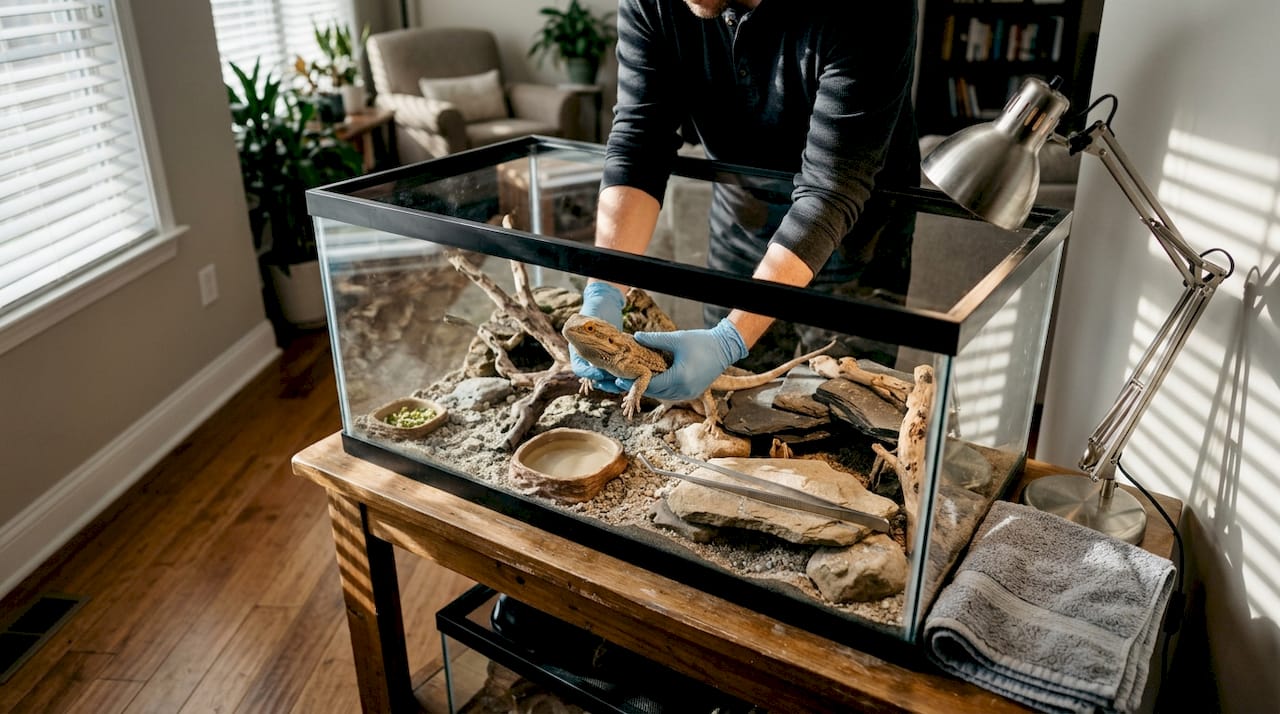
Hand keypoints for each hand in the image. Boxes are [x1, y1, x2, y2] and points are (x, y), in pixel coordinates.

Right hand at [570, 282, 624, 391]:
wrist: (606, 305)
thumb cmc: (596, 309)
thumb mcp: (590, 317)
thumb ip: (586, 323)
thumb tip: (580, 326)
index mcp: (578, 349)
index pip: (580, 368)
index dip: (588, 374)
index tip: (600, 374)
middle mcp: (588, 357)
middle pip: (594, 377)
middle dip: (605, 381)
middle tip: (616, 380)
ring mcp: (600, 359)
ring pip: (605, 377)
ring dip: (614, 381)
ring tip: (625, 380)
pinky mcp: (612, 358)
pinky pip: (615, 371)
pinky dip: (622, 374)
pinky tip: (631, 374)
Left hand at [621, 318, 747, 400]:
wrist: (724, 348)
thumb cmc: (701, 342)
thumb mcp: (676, 339)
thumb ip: (654, 339)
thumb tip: (636, 337)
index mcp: (679, 378)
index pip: (651, 384)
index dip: (634, 382)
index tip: (620, 377)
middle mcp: (684, 390)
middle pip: (655, 392)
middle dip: (639, 387)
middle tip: (622, 380)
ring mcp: (689, 393)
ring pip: (663, 395)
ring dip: (650, 389)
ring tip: (634, 382)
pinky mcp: (692, 392)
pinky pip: (671, 394)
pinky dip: (661, 389)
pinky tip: (652, 382)